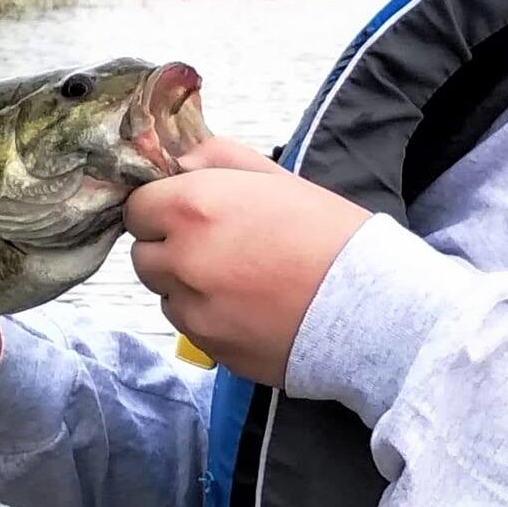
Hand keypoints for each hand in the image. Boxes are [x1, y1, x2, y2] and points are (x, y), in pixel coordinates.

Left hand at [125, 137, 369, 386]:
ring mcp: (194, 308)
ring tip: (238, 279)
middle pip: (143, 253)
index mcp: (195, 206)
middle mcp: (184, 258)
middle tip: (217, 247)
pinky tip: (247, 307)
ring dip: (185, 285)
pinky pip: (187, 326)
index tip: (186, 214)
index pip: (136, 208)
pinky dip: (206, 316)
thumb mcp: (276, 177)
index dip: (160, 209)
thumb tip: (179, 163)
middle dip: (170, 248)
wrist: (371, 306)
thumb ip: (217, 159)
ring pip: (164, 293)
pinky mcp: (209, 347)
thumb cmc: (329, 234)